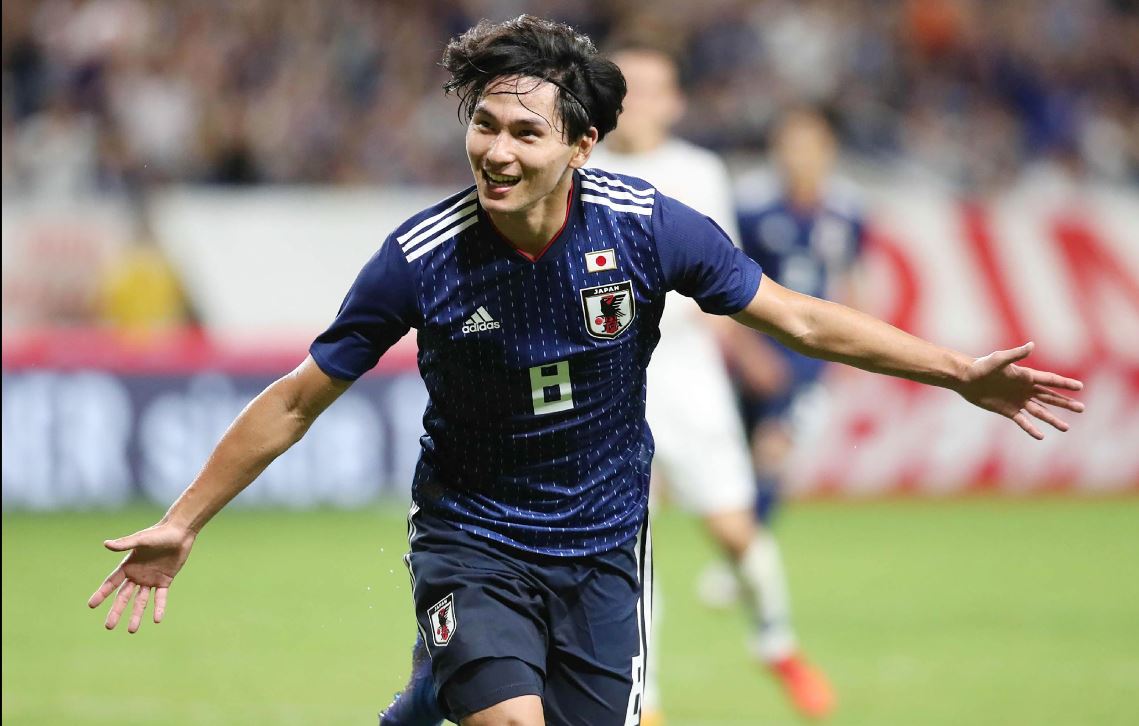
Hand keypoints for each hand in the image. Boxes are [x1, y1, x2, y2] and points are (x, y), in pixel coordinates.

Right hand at [88, 522, 196, 632]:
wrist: (180, 532)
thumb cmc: (159, 533)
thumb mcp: (141, 539)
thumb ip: (124, 544)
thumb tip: (106, 544)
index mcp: (128, 565)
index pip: (111, 583)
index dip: (101, 593)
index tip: (91, 605)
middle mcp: (137, 575)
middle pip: (124, 597)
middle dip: (116, 611)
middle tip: (108, 627)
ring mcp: (151, 579)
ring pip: (141, 601)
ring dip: (136, 615)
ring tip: (131, 630)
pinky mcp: (165, 581)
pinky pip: (160, 597)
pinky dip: (159, 608)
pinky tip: (157, 620)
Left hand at [957, 342, 1083, 438]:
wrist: (966, 379)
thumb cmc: (981, 366)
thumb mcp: (998, 360)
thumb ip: (1015, 354)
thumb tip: (1032, 345)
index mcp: (1026, 376)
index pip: (1050, 380)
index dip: (1065, 384)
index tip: (1080, 387)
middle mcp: (1025, 389)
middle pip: (1050, 397)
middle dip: (1066, 403)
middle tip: (1082, 409)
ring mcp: (1017, 401)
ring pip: (1040, 411)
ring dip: (1053, 419)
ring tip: (1067, 427)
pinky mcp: (1008, 411)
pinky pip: (1023, 421)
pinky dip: (1031, 428)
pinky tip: (1041, 436)